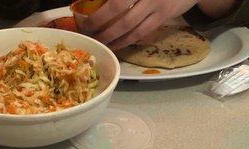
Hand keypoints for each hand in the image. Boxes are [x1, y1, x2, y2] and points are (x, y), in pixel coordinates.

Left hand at [81, 0, 197, 49]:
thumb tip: (92, 1)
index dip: (99, 9)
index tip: (84, 15)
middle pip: (117, 6)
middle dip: (98, 21)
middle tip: (86, 29)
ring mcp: (156, 4)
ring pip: (128, 25)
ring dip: (110, 36)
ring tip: (97, 41)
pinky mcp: (163, 16)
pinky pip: (140, 33)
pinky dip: (125, 41)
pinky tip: (114, 44)